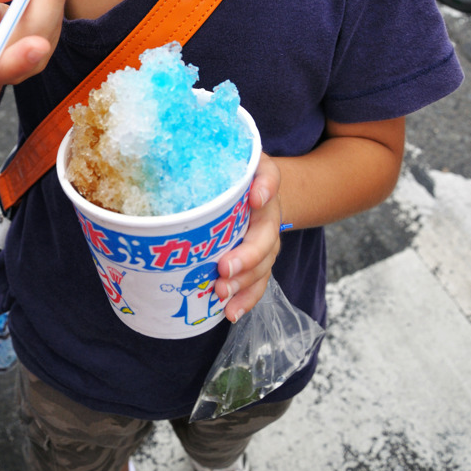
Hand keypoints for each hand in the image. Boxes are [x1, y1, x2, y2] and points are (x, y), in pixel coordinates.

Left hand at [215, 152, 281, 321]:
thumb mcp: (232, 159)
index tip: (256, 198)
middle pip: (265, 237)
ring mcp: (265, 242)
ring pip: (262, 266)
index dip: (265, 188)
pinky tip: (230, 312)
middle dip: (247, 256)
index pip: (270, 179)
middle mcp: (268, 216)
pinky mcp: (257, 263)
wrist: (253, 194)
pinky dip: (245, 299)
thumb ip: (220, 158)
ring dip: (243, 283)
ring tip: (222, 293)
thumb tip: (199, 165)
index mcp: (263, 183)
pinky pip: (256, 284)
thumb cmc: (233, 174)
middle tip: (224, 267)